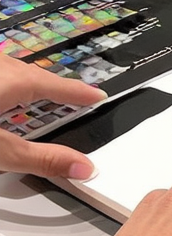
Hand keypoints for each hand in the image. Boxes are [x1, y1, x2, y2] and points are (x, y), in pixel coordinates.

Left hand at [0, 52, 105, 178]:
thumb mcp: (0, 151)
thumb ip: (41, 159)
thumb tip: (83, 166)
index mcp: (9, 80)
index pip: (54, 84)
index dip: (79, 92)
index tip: (98, 96)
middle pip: (33, 73)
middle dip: (54, 86)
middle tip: (74, 96)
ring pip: (10, 69)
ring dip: (27, 81)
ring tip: (38, 94)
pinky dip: (6, 81)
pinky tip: (3, 92)